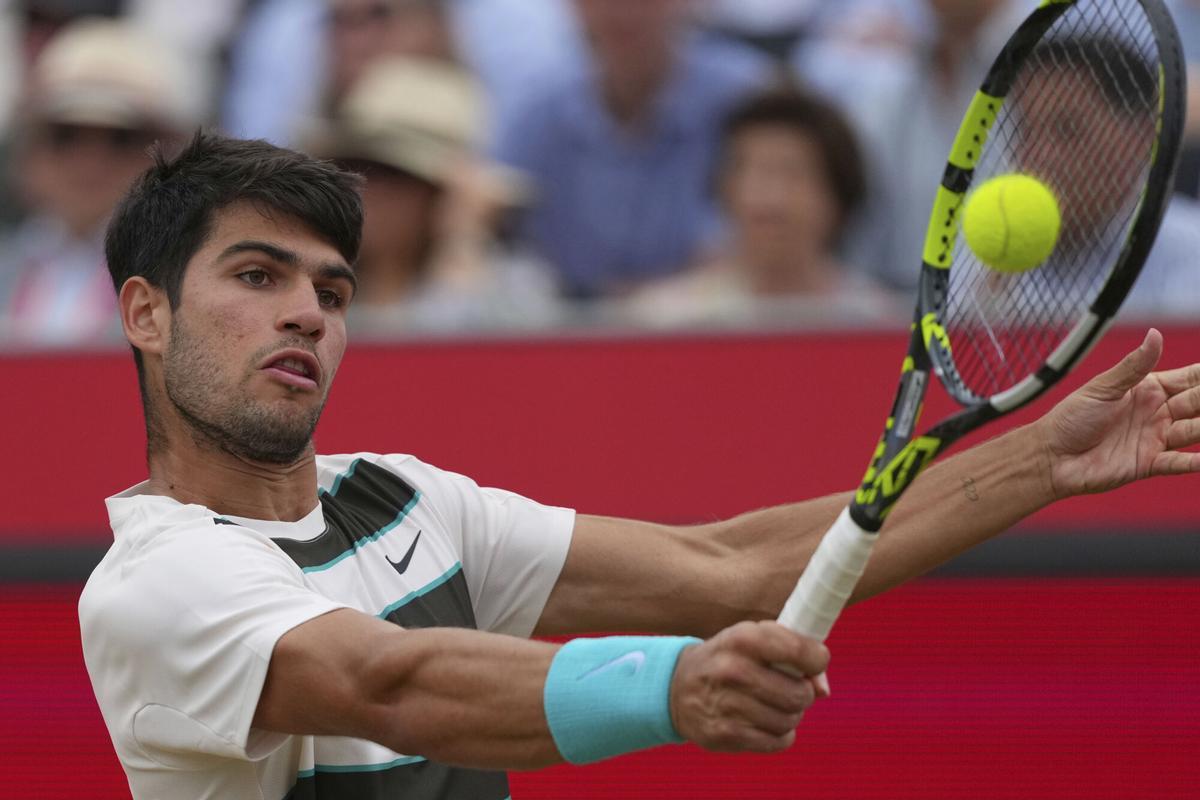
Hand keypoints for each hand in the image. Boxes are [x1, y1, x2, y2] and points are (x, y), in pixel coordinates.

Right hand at [669, 621, 829, 753]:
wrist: (676, 687)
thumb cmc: (727, 658)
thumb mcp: (752, 640)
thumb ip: (793, 653)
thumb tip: (822, 689)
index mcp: (742, 638)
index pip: (799, 650)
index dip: (817, 659)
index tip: (814, 661)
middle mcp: (733, 670)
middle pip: (798, 693)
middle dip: (803, 692)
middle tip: (792, 688)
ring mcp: (728, 704)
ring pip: (789, 720)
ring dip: (791, 714)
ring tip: (776, 704)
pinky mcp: (725, 734)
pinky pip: (777, 741)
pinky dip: (781, 734)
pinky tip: (767, 721)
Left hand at [1037, 329, 1199, 498]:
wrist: (1051, 456)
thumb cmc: (1071, 419)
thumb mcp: (1103, 388)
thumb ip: (1133, 366)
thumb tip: (1154, 334)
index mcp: (1147, 389)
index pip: (1191, 379)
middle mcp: (1157, 413)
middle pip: (1198, 404)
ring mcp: (1155, 439)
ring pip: (1195, 431)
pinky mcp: (1149, 464)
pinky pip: (1179, 463)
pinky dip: (1195, 462)